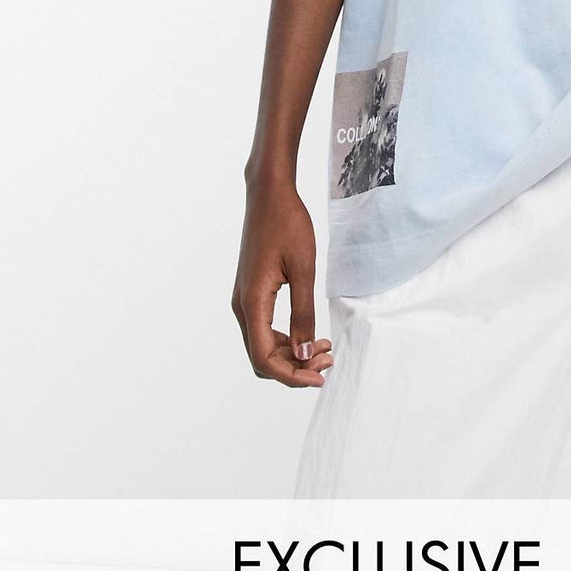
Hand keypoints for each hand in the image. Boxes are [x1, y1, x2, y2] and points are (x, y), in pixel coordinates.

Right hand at [231, 172, 333, 387]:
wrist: (268, 194)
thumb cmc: (287, 224)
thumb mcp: (304, 269)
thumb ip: (303, 314)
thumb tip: (303, 354)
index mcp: (252, 301)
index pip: (263, 357)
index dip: (291, 375)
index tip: (321, 375)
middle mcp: (242, 305)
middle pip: (261, 357)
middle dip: (294, 367)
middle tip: (328, 359)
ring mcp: (244, 299)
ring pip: (262, 345)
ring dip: (291, 354)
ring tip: (323, 347)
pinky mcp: (251, 292)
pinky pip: (263, 329)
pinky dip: (285, 339)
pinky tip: (308, 333)